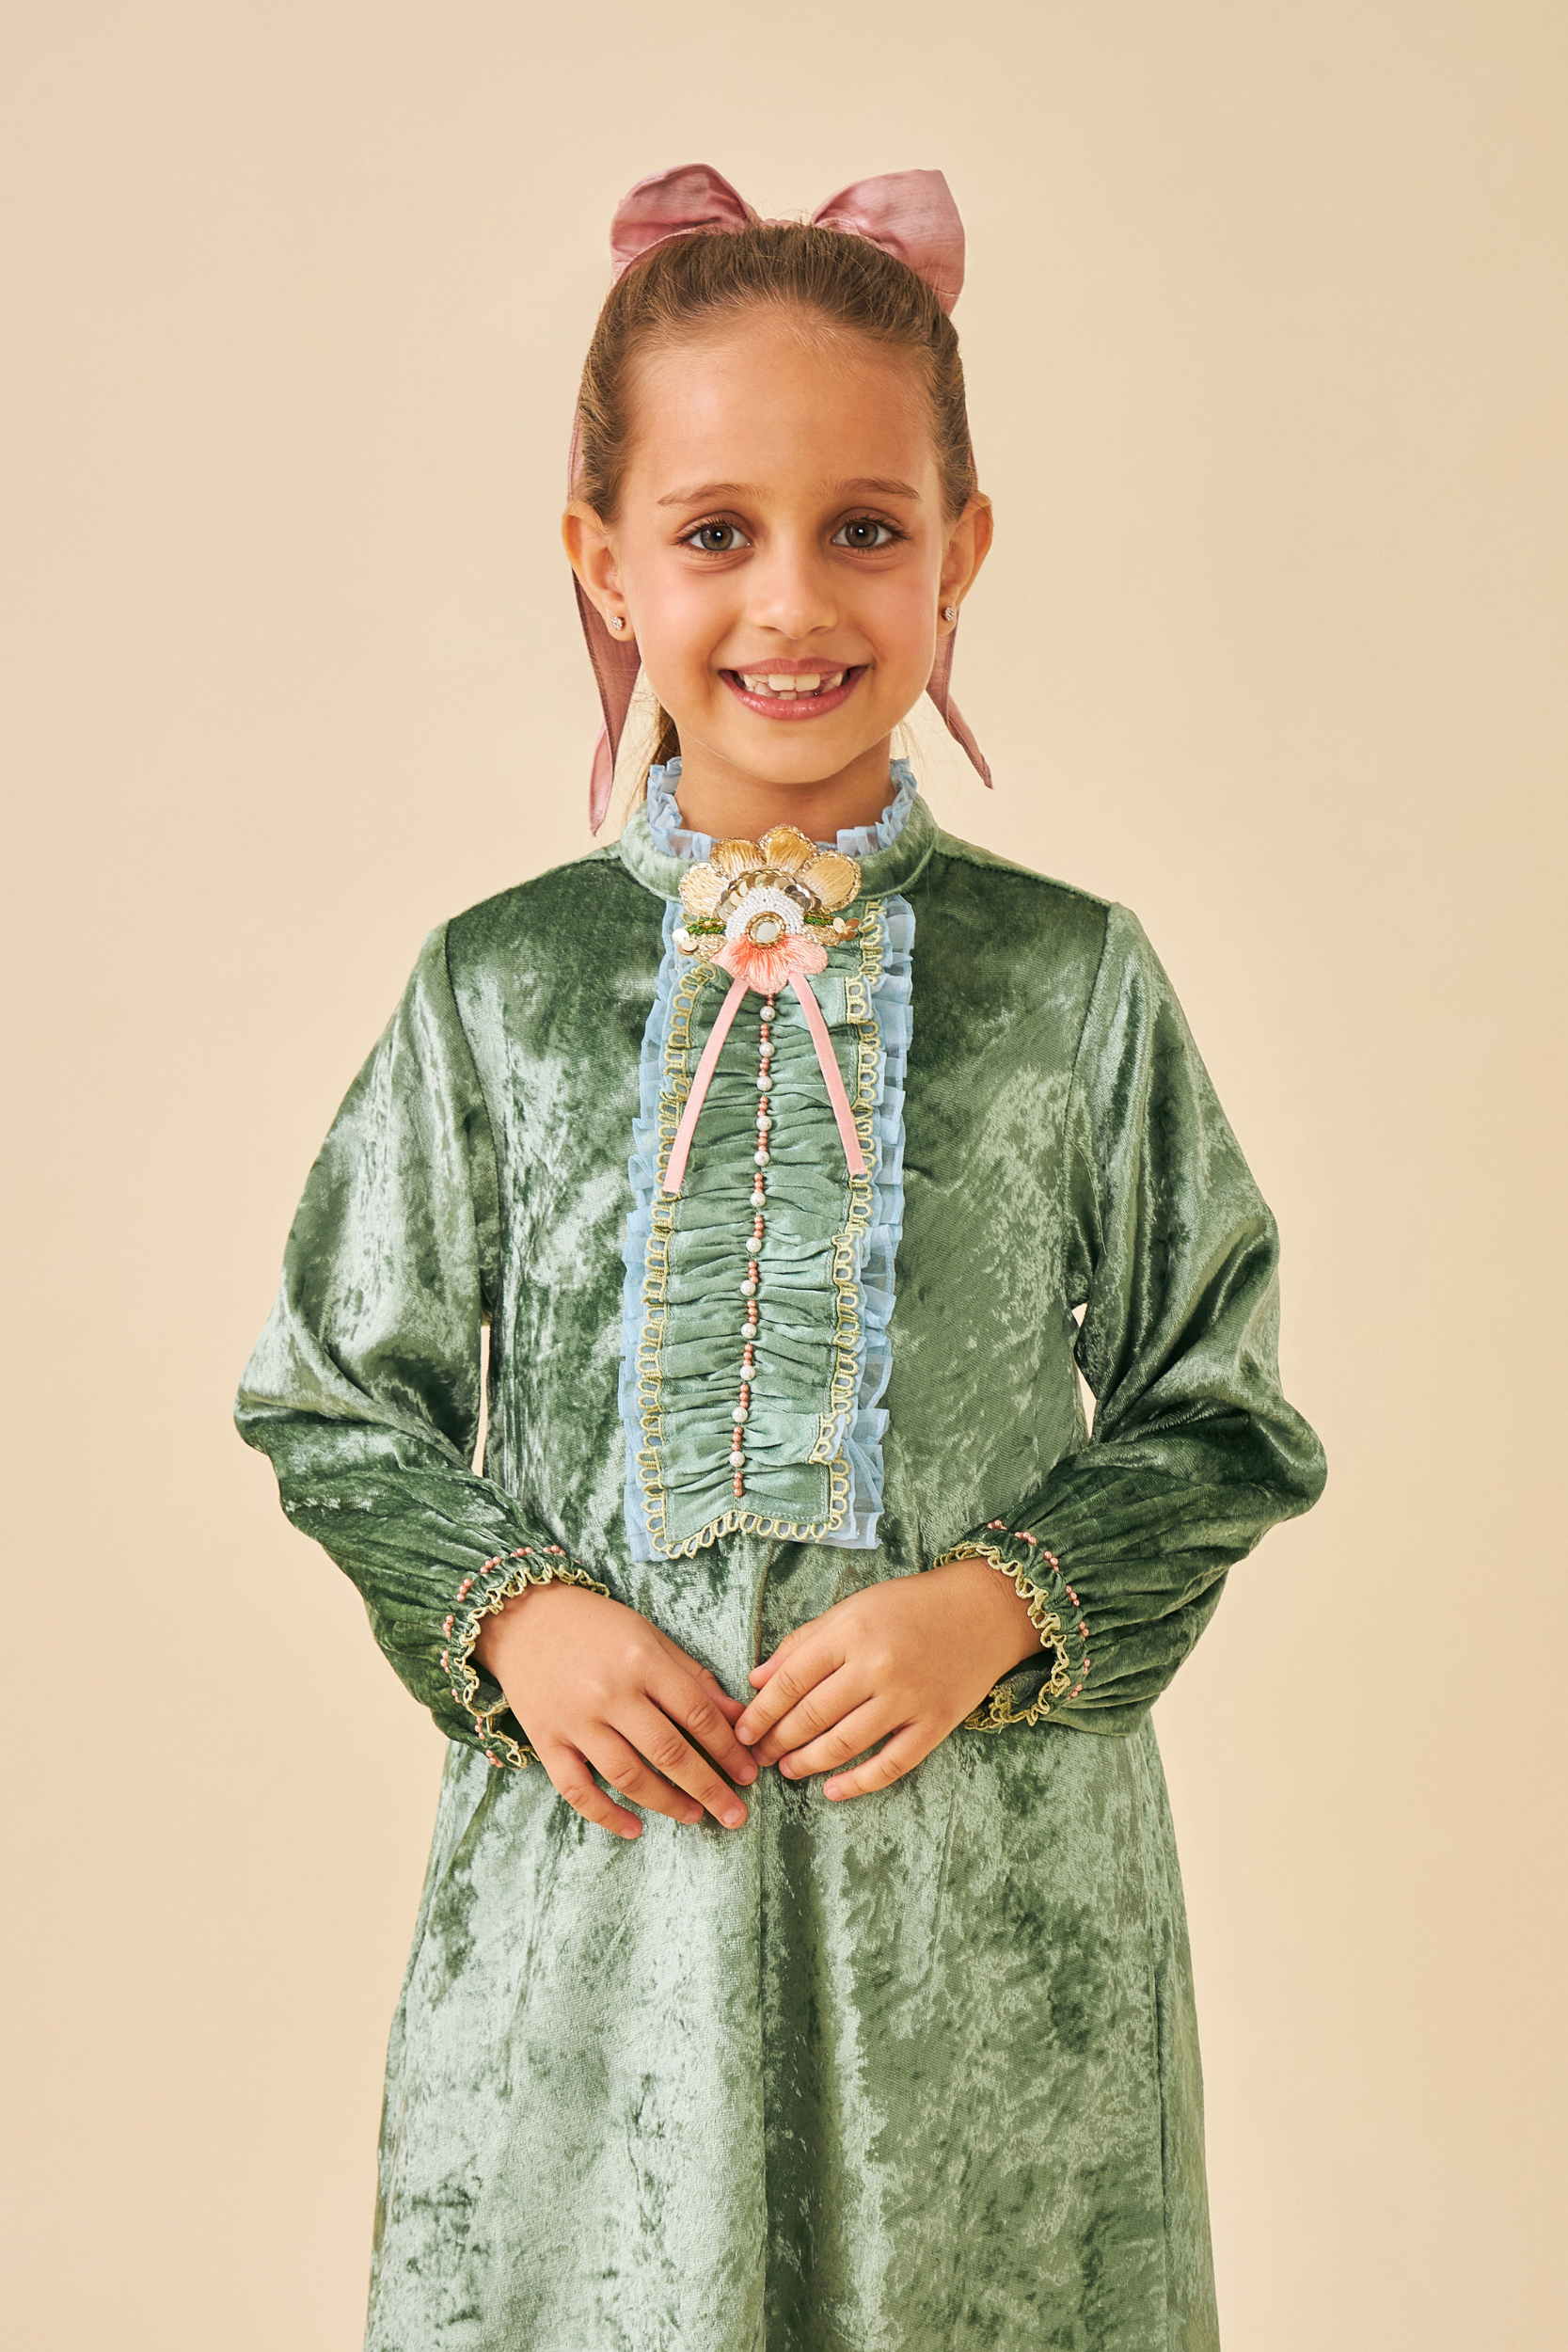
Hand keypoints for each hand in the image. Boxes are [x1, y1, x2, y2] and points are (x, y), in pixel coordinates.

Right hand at [473, 1584, 757, 1839]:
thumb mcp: (650, 1637)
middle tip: (735, 1814)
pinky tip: (635, 1829)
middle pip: (669, 1752)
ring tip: (696, 1816)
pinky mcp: (546, 1741)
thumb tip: (739, 1718)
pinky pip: (577, 1790)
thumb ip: (693, 1677)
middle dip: (709, 1787)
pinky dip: (607, 1815)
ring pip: (629, 1775)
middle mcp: (610, 1692)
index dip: (727, 1747)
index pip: (696, 1712)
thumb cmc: (596, 1626)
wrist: (523, 1618)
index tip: (749, 1772)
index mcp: (641, 1659)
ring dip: (668, 1802)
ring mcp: (575, 1720)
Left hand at [733, 1557, 1042, 1800]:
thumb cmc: (910, 1606)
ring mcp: (908, 1698)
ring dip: (808, 1763)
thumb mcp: (851, 1609)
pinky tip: (832, 1790)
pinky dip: (858, 1783)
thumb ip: (803, 1643)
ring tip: (788, 1770)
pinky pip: (891, 1764)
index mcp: (851, 1631)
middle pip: (812, 1716)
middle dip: (777, 1742)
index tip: (743, 1731)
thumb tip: (757, 1680)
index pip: (791, 1681)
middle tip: (758, 1757)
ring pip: (844, 1744)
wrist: (983, 1609)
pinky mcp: (936, 1723)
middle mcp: (877, 1665)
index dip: (762, 1712)